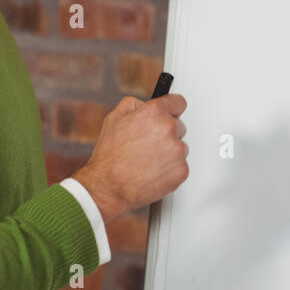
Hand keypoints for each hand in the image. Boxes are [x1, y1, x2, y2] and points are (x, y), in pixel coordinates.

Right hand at [73, 93, 188, 223]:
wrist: (108, 186)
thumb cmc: (109, 156)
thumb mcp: (114, 119)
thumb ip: (134, 104)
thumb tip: (145, 103)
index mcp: (153, 113)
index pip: (178, 102)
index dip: (172, 109)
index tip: (172, 113)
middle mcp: (168, 129)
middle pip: (179, 127)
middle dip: (166, 134)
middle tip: (148, 145)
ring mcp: (177, 150)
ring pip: (181, 147)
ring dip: (169, 152)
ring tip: (148, 160)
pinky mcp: (181, 170)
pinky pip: (181, 166)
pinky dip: (171, 170)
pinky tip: (153, 171)